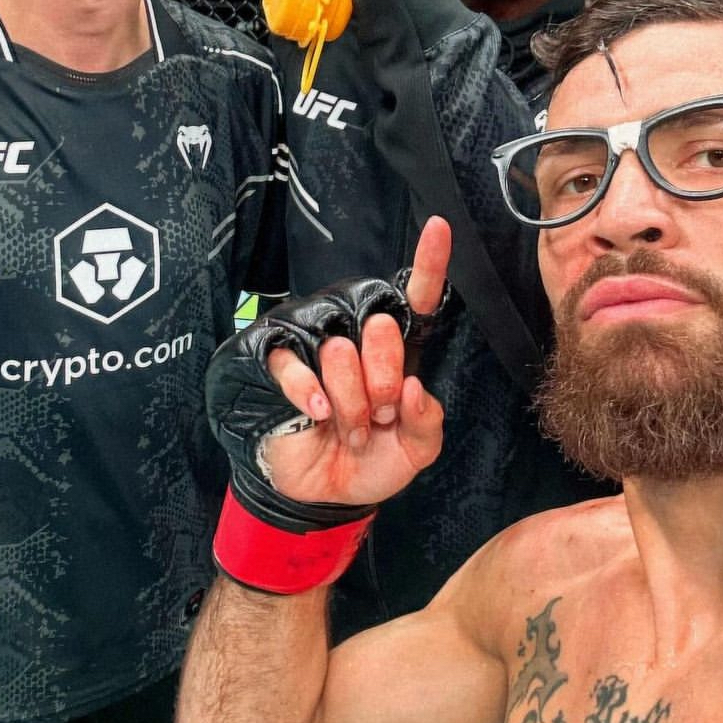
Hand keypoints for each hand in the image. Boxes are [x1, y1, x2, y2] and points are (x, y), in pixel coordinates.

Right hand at [266, 215, 450, 504]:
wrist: (323, 494)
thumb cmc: (372, 461)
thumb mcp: (415, 452)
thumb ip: (427, 423)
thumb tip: (414, 388)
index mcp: (397, 353)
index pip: (415, 300)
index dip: (428, 264)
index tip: (439, 227)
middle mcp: (359, 341)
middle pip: (382, 329)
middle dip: (385, 383)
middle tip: (379, 415)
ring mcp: (318, 350)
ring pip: (340, 351)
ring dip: (350, 404)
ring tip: (350, 429)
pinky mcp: (283, 364)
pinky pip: (296, 364)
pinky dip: (309, 392)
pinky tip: (318, 413)